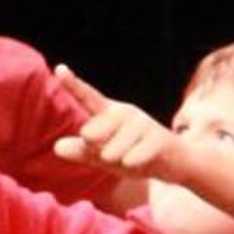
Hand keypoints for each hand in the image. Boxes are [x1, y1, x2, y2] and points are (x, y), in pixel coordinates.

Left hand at [50, 65, 177, 177]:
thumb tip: (57, 146)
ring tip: (128, 160)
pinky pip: (132, 157)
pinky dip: (130, 164)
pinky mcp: (159, 137)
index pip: (88, 98)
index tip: (59, 69)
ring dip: (115, 161)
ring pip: (110, 150)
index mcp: (109, 114)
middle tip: (113, 153)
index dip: (73, 84)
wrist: (176, 164)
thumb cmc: (136, 157)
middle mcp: (125, 113)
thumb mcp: (104, 158)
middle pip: (90, 133)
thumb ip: (82, 153)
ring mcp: (144, 123)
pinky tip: (136, 163)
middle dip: (95, 151)